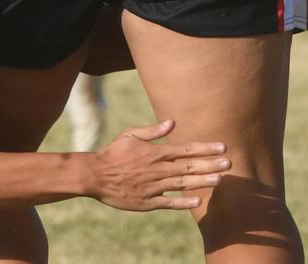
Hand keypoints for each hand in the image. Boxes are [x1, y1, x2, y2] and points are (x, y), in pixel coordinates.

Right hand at [91, 119, 229, 210]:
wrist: (95, 175)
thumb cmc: (114, 153)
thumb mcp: (130, 135)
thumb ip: (152, 131)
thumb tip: (172, 122)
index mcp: (154, 152)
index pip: (185, 149)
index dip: (205, 148)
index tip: (222, 147)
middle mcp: (157, 169)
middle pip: (188, 167)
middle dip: (210, 164)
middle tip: (230, 163)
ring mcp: (153, 187)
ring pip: (182, 184)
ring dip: (202, 182)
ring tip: (220, 179)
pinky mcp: (147, 202)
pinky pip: (168, 202)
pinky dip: (183, 202)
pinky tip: (198, 201)